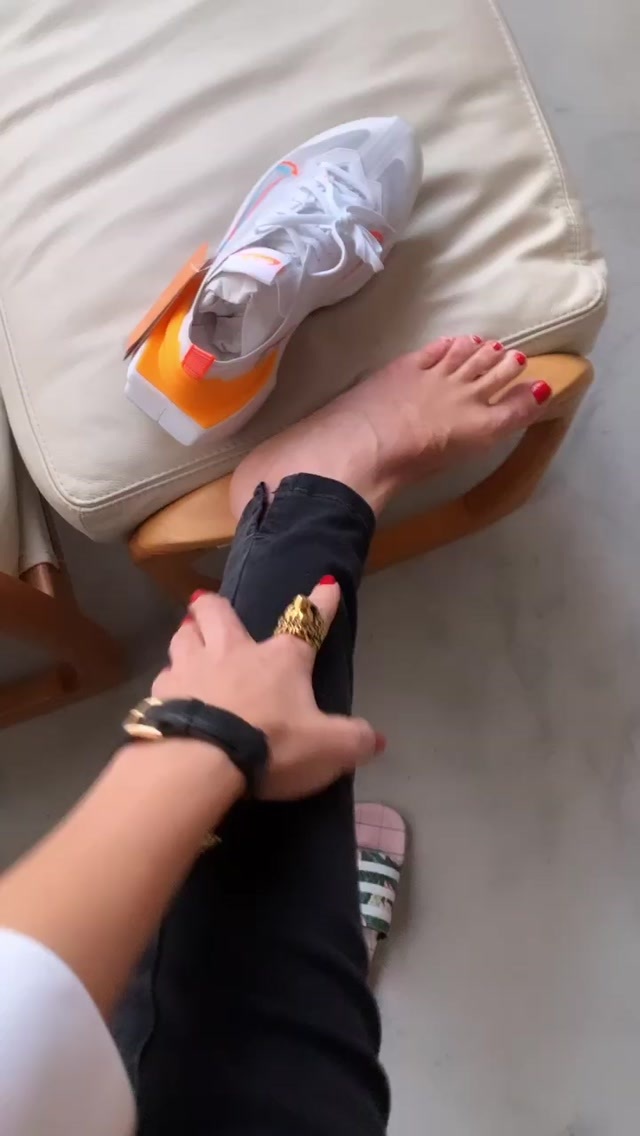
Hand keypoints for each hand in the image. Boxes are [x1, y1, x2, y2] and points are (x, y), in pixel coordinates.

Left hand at [152, 581, 382, 798]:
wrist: (201, 762)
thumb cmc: (271, 744)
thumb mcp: (328, 748)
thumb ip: (354, 740)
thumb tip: (376, 739)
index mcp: (279, 659)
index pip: (307, 622)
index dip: (321, 603)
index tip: (327, 584)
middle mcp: (231, 652)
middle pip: (218, 613)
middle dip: (215, 606)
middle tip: (211, 607)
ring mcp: (190, 670)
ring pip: (182, 637)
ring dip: (187, 635)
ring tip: (188, 638)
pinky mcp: (160, 695)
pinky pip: (162, 679)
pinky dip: (168, 682)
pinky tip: (168, 693)